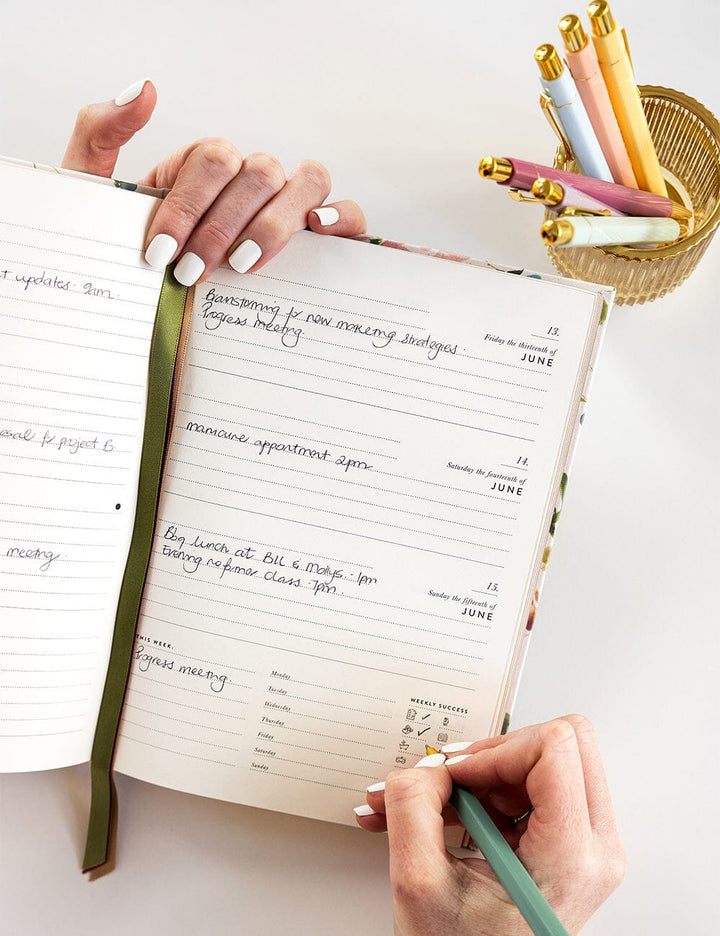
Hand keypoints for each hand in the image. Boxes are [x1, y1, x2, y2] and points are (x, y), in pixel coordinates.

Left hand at [61, 79, 365, 284]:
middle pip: (259, 172)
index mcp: (207, 166)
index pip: (212, 160)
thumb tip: (145, 89)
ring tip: (242, 266)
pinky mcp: (322, 238)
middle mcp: (253, 180)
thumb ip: (102, 132)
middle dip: (221, 226)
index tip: (160, 253)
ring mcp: (290, 205)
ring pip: (305, 182)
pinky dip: (342, 217)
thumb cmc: (135, 252)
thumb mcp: (97, 190)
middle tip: (191, 272)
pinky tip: (317, 233)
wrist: (150, 300)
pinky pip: (349, 214)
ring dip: (274, 224)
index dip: (187, 206)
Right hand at [355, 715, 625, 935]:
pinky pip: (537, 782)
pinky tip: (450, 817)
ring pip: (547, 757)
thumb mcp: (419, 883)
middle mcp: (595, 847)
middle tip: (453, 782)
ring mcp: (589, 844)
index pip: (555, 748)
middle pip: (563, 741)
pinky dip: (488, 791)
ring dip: (484, 775)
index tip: (455, 775)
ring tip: (437, 807)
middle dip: (494, 754)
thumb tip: (425, 766)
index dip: (494, 750)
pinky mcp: (573, 842)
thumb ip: (412, 807)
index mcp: (570, 858)